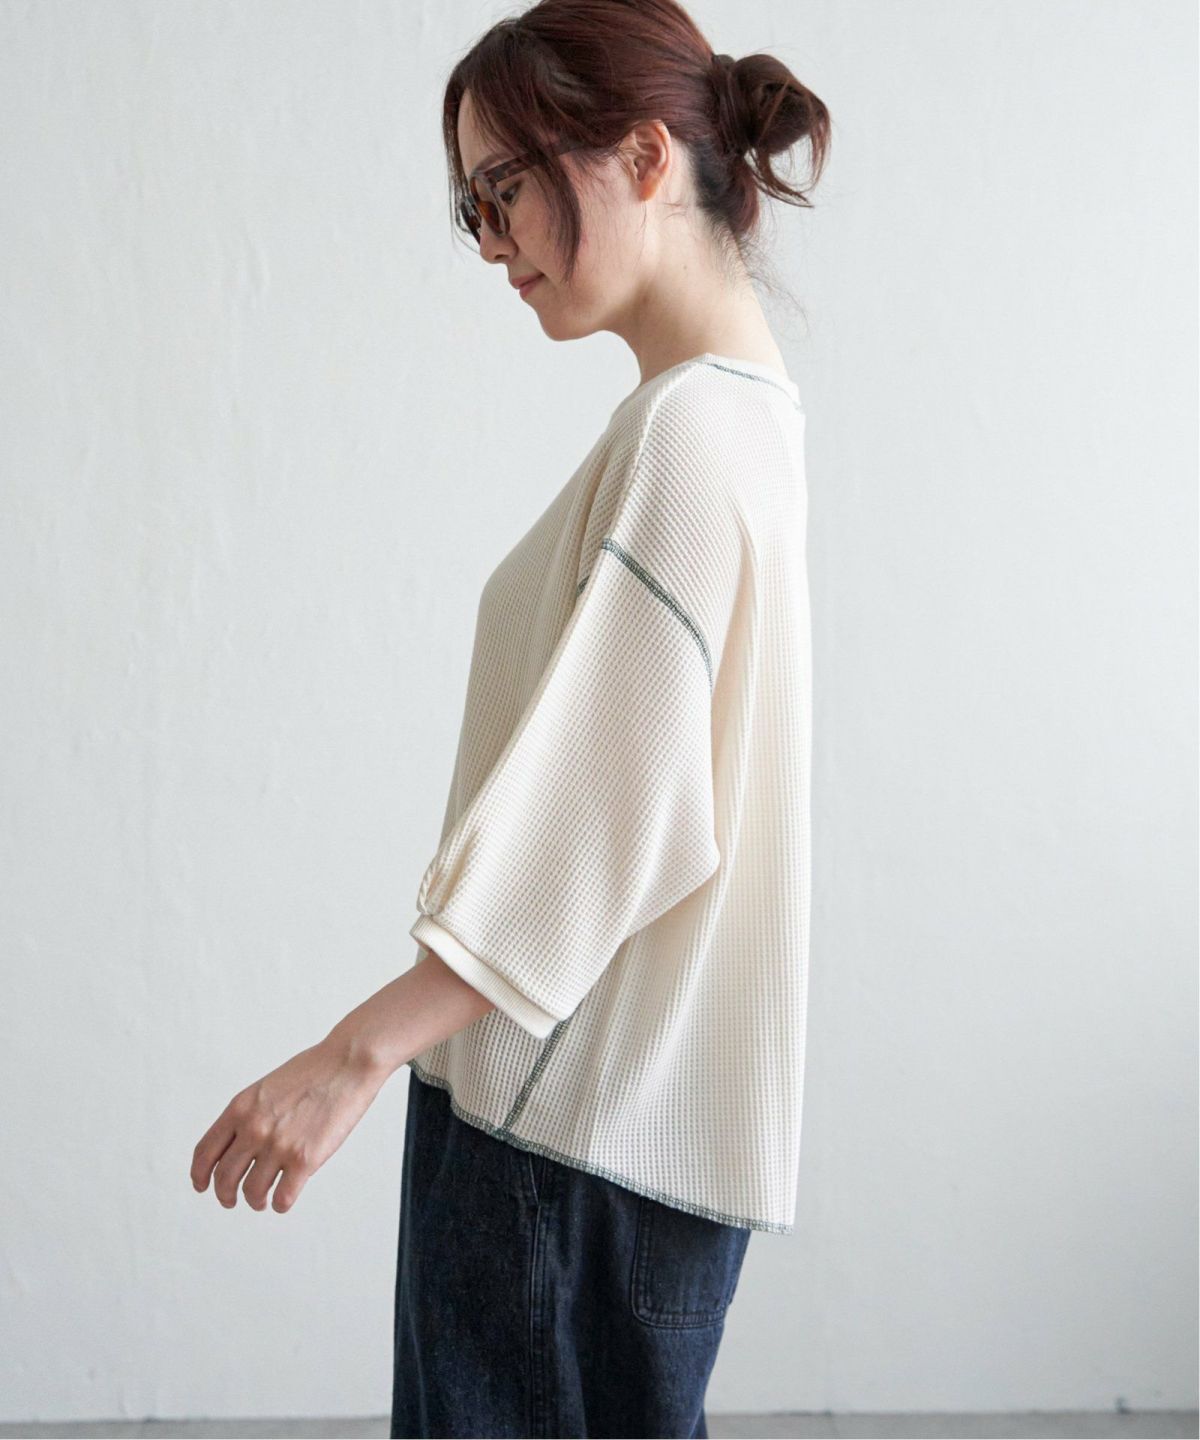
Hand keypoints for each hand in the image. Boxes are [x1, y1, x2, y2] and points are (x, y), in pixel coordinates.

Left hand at [191, 1037, 386, 1212]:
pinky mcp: (304, 1160)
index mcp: (240, 1109)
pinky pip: (283, 1198)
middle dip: (225, 1196)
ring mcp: (278, 1146)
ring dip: (255, 1201)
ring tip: (263, 1200)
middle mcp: (254, 1129)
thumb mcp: (266, 1088)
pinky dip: (280, 1204)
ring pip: (252, 1192)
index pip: (205, 1152)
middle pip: (224, 1178)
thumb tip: (239, 1145)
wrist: (347, 1063)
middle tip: (231, 1200)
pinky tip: (284, 1199)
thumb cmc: (314, 1071)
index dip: (199, 1175)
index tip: (202, 1185)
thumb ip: (249, 1115)